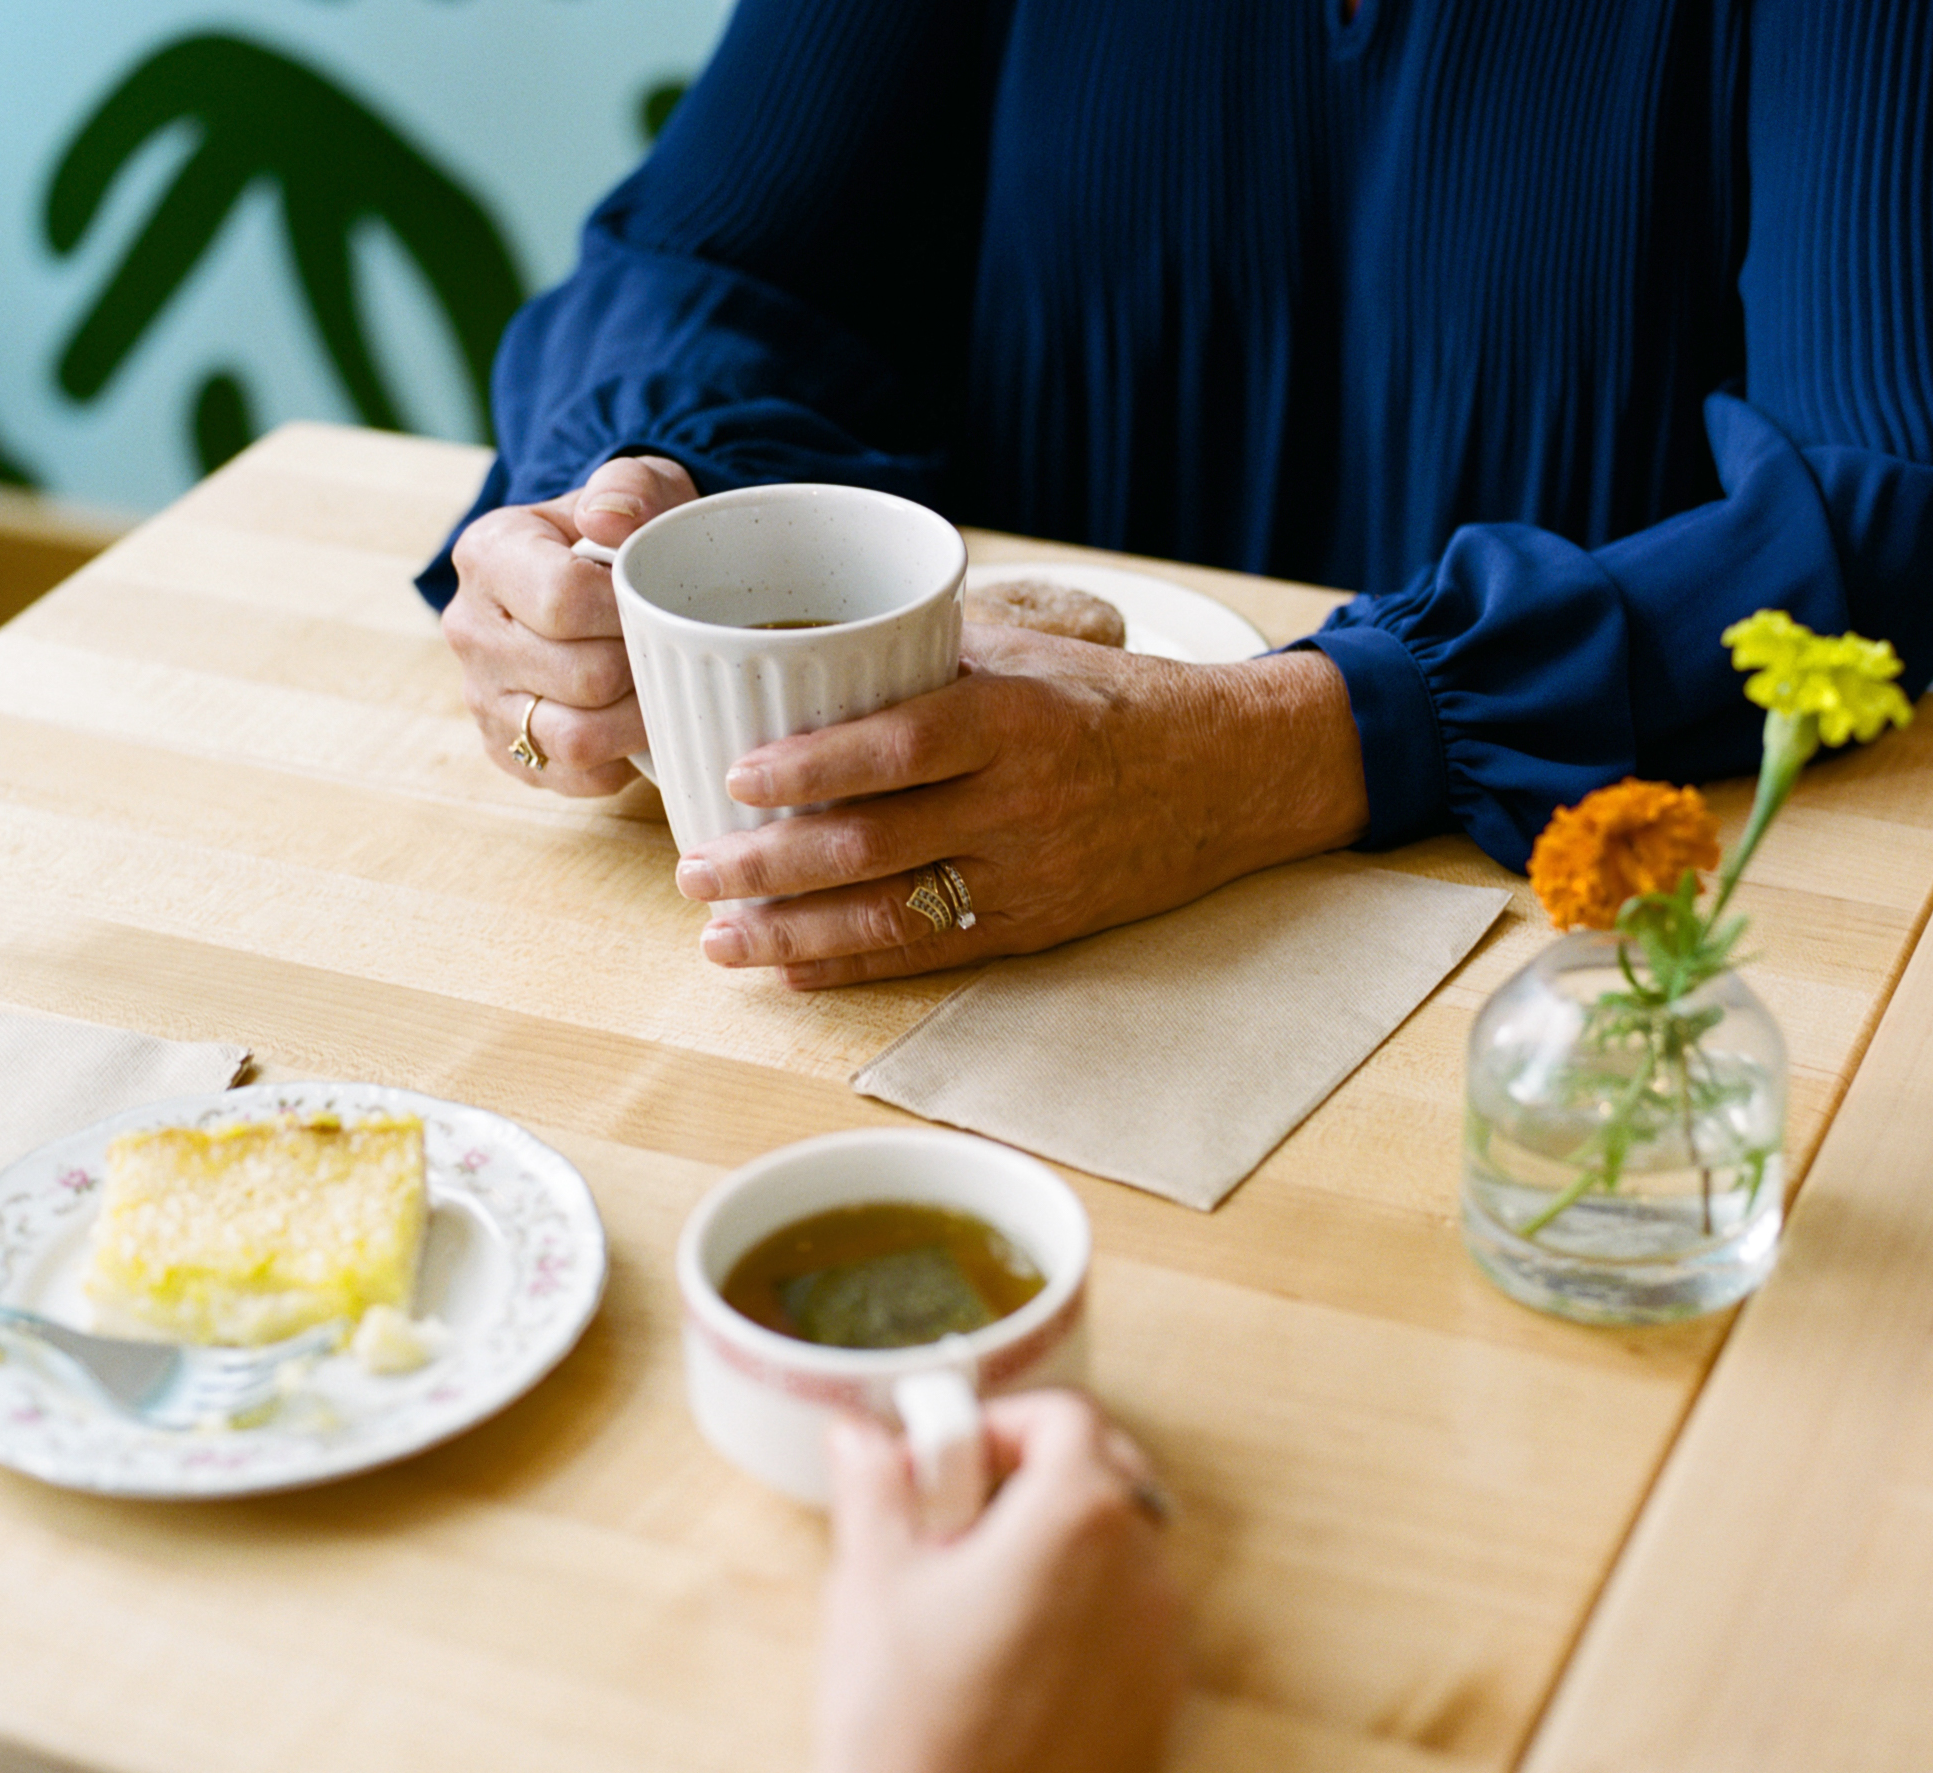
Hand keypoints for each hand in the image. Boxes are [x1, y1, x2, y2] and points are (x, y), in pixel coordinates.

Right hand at [440, 454, 694, 792]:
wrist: (596, 578)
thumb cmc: (624, 535)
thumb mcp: (639, 488)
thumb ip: (632, 488)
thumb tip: (607, 519)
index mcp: (490, 553)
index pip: (563, 600)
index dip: (630, 614)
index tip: (662, 606)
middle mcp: (471, 629)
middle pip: (582, 677)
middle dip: (646, 669)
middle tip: (677, 653)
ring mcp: (482, 697)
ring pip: (576, 738)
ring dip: (638, 723)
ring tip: (664, 692)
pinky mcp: (505, 750)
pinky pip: (573, 777)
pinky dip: (619, 761)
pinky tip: (635, 725)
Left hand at [674, 627, 1369, 985]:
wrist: (1238, 776)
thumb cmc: (1121, 702)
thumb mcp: (1036, 653)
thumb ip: (931, 656)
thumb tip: (815, 642)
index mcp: (1018, 720)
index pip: (902, 745)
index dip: (815, 766)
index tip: (737, 775)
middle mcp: (1022, 805)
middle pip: (876, 844)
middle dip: (770, 866)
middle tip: (694, 871)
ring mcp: (1030, 878)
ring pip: (894, 916)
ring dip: (795, 933)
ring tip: (720, 937)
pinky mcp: (1038, 929)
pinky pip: (933, 957)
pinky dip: (856, 967)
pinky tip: (793, 970)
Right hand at [809, 1392, 1187, 1772]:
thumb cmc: (902, 1723)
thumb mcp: (872, 1579)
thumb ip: (875, 1483)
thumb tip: (859, 1433)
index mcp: (1077, 1519)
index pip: (1066, 1416)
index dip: (1002, 1423)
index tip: (951, 1461)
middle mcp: (1141, 1573)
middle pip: (1108, 1477)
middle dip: (1040, 1478)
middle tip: (963, 1518)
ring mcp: (1160, 1648)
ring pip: (1125, 1554)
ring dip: (1066, 1550)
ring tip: (982, 1593)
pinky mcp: (1159, 1712)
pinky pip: (1134, 1630)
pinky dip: (1088, 1619)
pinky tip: (1016, 1658)